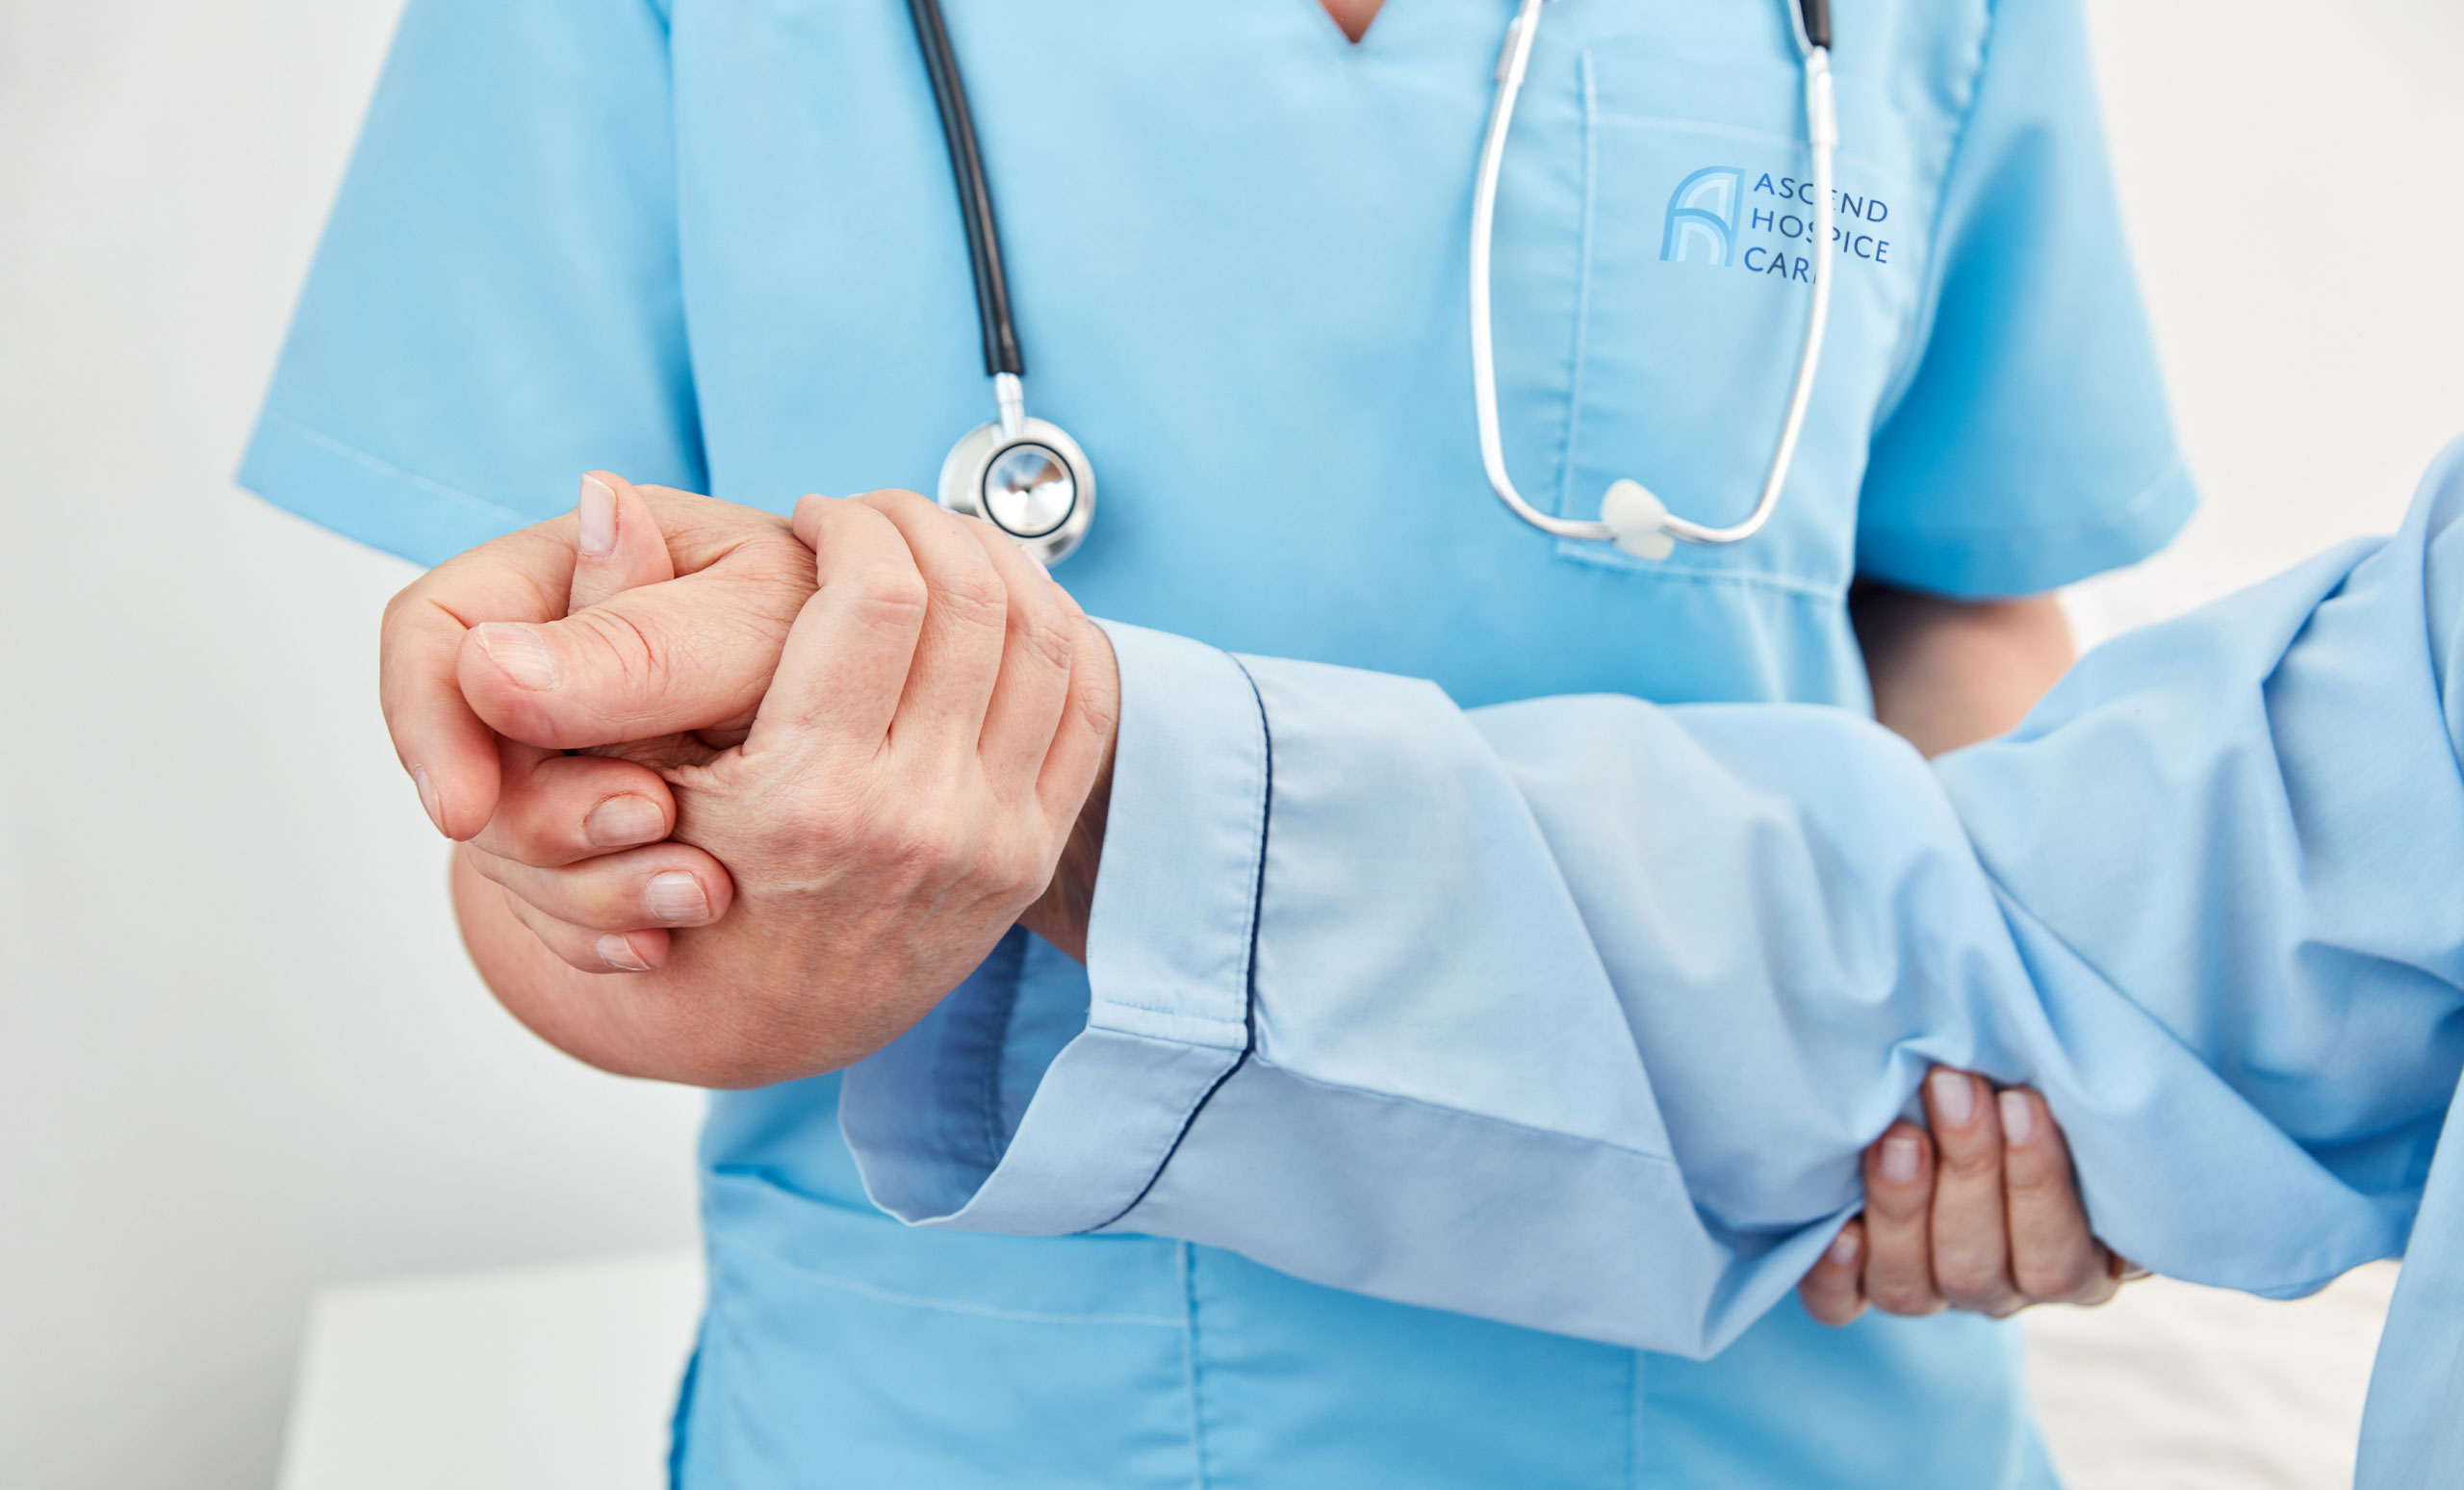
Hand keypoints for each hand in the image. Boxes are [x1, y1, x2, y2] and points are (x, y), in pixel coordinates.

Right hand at [381, 474, 828, 969]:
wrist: (873, 730)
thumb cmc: (824, 632)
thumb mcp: (743, 626)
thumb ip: (637, 647)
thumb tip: (490, 664)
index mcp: (549, 575)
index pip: (424, 632)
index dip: (427, 719)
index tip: (458, 809)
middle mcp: (529, 666)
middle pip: (458, 766)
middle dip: (548, 818)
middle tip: (650, 815)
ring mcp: (542, 761)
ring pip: (507, 858)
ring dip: (597, 888)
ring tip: (703, 891)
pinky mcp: (577, 848)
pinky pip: (554, 918)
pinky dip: (609, 934)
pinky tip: (659, 946)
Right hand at [452, 484, 1118, 1085]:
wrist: (760, 1019)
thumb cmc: (678, 878)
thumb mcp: (619, 765)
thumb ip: (613, 628)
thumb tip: (601, 492)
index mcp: (809, 795)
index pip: (878, 593)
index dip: (854, 522)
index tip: (819, 516)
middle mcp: (914, 821)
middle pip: (973, 600)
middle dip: (926, 524)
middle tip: (881, 518)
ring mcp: (989, 843)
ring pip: (1045, 640)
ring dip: (998, 563)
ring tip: (936, 548)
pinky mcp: (1031, 857)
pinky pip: (1090, 705)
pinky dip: (1060, 631)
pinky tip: (1001, 608)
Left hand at [1799, 1068, 2142, 1323]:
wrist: (1972, 1105)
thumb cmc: (2042, 1102)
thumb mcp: (2074, 1111)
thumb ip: (2076, 1113)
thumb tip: (2060, 1089)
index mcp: (2075, 1267)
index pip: (2057, 1263)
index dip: (2038, 1184)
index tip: (2021, 1102)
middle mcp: (2000, 1289)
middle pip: (1977, 1269)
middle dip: (1966, 1170)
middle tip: (1951, 1087)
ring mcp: (1930, 1292)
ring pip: (1909, 1288)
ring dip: (1902, 1206)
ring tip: (1897, 1135)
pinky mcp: (1862, 1286)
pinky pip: (1840, 1304)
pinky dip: (1833, 1273)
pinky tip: (1841, 1227)